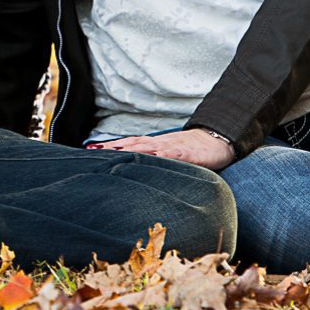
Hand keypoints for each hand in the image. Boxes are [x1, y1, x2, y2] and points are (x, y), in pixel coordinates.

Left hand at [93, 129, 233, 170]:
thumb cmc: (194, 151)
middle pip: (132, 143)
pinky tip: (151, 157)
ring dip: (129, 149)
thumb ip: (154, 161)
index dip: (110, 147)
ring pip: (147, 146)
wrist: (218, 140)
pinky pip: (172, 153)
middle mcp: (160, 144)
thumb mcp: (171, 155)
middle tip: (92, 150)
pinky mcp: (186, 153)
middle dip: (112, 147)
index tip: (91, 150)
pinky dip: (160, 154)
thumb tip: (136, 170)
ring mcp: (172, 147)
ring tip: (112, 152)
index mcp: (155, 145)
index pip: (129, 144)